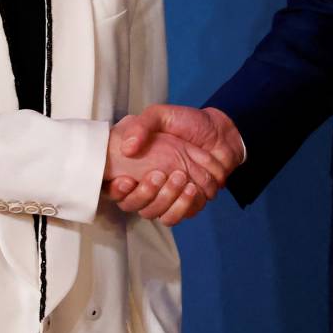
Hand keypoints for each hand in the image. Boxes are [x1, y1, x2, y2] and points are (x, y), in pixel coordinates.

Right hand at [109, 104, 244, 222]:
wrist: (219, 133)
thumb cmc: (187, 122)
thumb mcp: (160, 115)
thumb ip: (141, 126)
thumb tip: (126, 149)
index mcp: (132, 166)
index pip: (113, 188)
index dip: (116, 190)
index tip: (126, 180)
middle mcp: (145, 185)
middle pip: (132, 205)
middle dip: (145, 193)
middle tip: (159, 174)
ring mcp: (164, 197)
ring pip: (154, 214)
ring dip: (166, 199)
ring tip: (180, 178)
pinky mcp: (184, 205)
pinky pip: (178, 216)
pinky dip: (184, 205)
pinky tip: (192, 188)